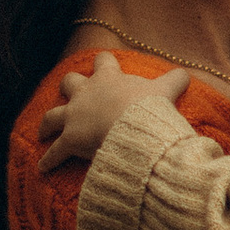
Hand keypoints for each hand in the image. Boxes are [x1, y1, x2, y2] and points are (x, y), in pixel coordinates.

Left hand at [35, 54, 185, 171]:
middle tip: (70, 92)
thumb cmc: (148, 107)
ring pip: (51, 115)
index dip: (103, 63)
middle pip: (70, 82)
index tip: (103, 64)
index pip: (103, 62)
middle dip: (69, 86)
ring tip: (43, 131)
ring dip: (47, 124)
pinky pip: (54, 151)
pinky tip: (42, 167)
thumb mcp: (165, 90)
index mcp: (109, 78)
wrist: (134, 126)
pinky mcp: (69, 139)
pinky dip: (48, 160)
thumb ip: (175, 81)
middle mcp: (86, 93)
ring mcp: (74, 115)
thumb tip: (187, 73)